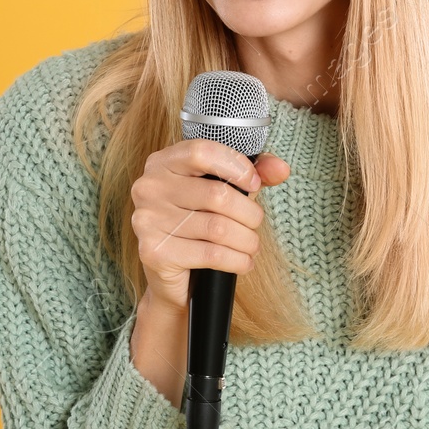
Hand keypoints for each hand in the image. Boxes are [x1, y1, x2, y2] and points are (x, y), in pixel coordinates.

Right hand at [130, 138, 290, 310]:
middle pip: (216, 194)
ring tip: (251, 245)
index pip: (202, 152)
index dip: (236, 166)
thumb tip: (281, 169)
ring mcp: (147, 220)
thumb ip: (253, 173)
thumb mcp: (225, 191)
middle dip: (248, 213)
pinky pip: (210, 253)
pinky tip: (243, 261)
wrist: (173, 276)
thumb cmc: (199, 224)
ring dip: (246, 240)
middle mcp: (149, 187)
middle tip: (255, 224)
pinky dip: (236, 260)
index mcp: (163, 163)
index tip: (254, 183)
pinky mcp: (154, 252)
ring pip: (218, 227)